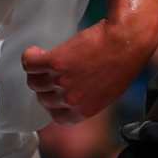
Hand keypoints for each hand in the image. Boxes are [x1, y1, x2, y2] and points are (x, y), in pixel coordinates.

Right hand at [22, 19, 157, 124]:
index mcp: (84, 110)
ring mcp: (62, 81)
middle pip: (43, 98)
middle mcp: (71, 100)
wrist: (128, 40)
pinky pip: (30, 63)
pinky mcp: (56, 62)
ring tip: (42, 58)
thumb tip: (76, 92)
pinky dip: (30, 56)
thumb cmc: (124, 61)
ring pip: (34, 81)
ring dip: (35, 70)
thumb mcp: (108, 90)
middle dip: (45, 85)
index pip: (56, 117)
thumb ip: (88, 96)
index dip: (53, 103)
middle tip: (50, 70)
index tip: (53, 92)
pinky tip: (36, 51)